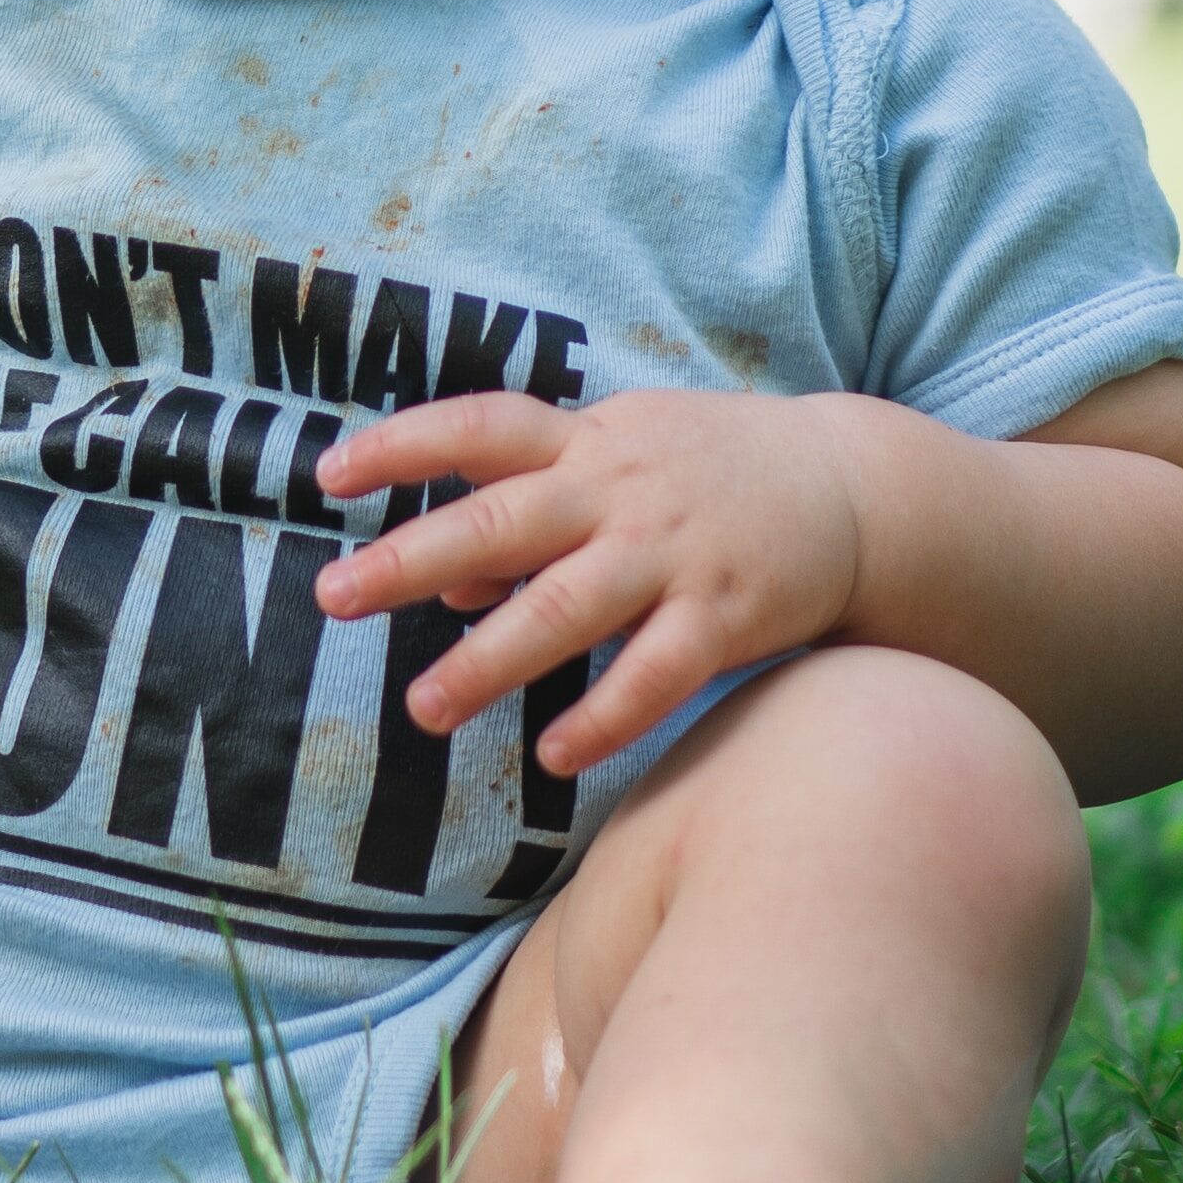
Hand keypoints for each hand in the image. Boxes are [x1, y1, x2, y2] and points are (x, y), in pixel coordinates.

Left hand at [312, 389, 878, 776]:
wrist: (855, 488)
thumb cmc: (706, 477)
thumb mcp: (616, 464)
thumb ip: (530, 515)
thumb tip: (443, 582)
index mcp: (587, 443)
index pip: (480, 427)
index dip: (403, 446)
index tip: (327, 473)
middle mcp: (620, 493)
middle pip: (501, 523)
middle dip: (409, 560)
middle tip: (333, 596)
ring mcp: (673, 554)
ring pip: (566, 609)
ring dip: (489, 660)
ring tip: (424, 708)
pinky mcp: (727, 615)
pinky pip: (656, 674)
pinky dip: (605, 716)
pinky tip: (553, 755)